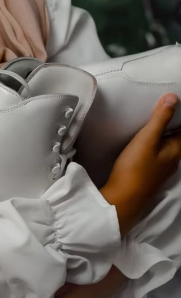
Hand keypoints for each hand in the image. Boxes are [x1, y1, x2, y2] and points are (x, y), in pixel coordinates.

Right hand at [100, 94, 180, 235]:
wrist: (123, 199)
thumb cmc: (135, 169)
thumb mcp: (147, 139)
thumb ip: (159, 118)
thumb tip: (173, 97)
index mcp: (176, 151)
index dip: (179, 118)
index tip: (172, 106)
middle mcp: (173, 161)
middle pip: (177, 140)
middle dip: (171, 127)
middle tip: (160, 113)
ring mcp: (161, 170)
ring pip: (167, 149)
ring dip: (162, 137)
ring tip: (150, 126)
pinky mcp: (149, 175)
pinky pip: (157, 156)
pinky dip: (154, 147)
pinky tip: (142, 146)